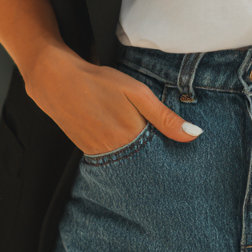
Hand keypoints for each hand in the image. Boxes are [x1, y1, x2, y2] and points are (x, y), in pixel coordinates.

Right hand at [22, 44, 201, 155]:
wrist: (56, 81)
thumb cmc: (100, 82)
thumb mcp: (137, 93)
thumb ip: (165, 117)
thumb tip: (194, 135)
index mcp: (131, 137)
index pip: (160, 160)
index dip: (173, 162)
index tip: (186, 167)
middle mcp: (115, 151)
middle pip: (144, 167)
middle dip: (157, 166)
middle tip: (171, 170)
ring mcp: (99, 153)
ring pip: (127, 165)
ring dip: (140, 163)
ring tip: (152, 161)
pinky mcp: (87, 151)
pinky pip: (111, 161)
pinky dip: (122, 158)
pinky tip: (128, 150)